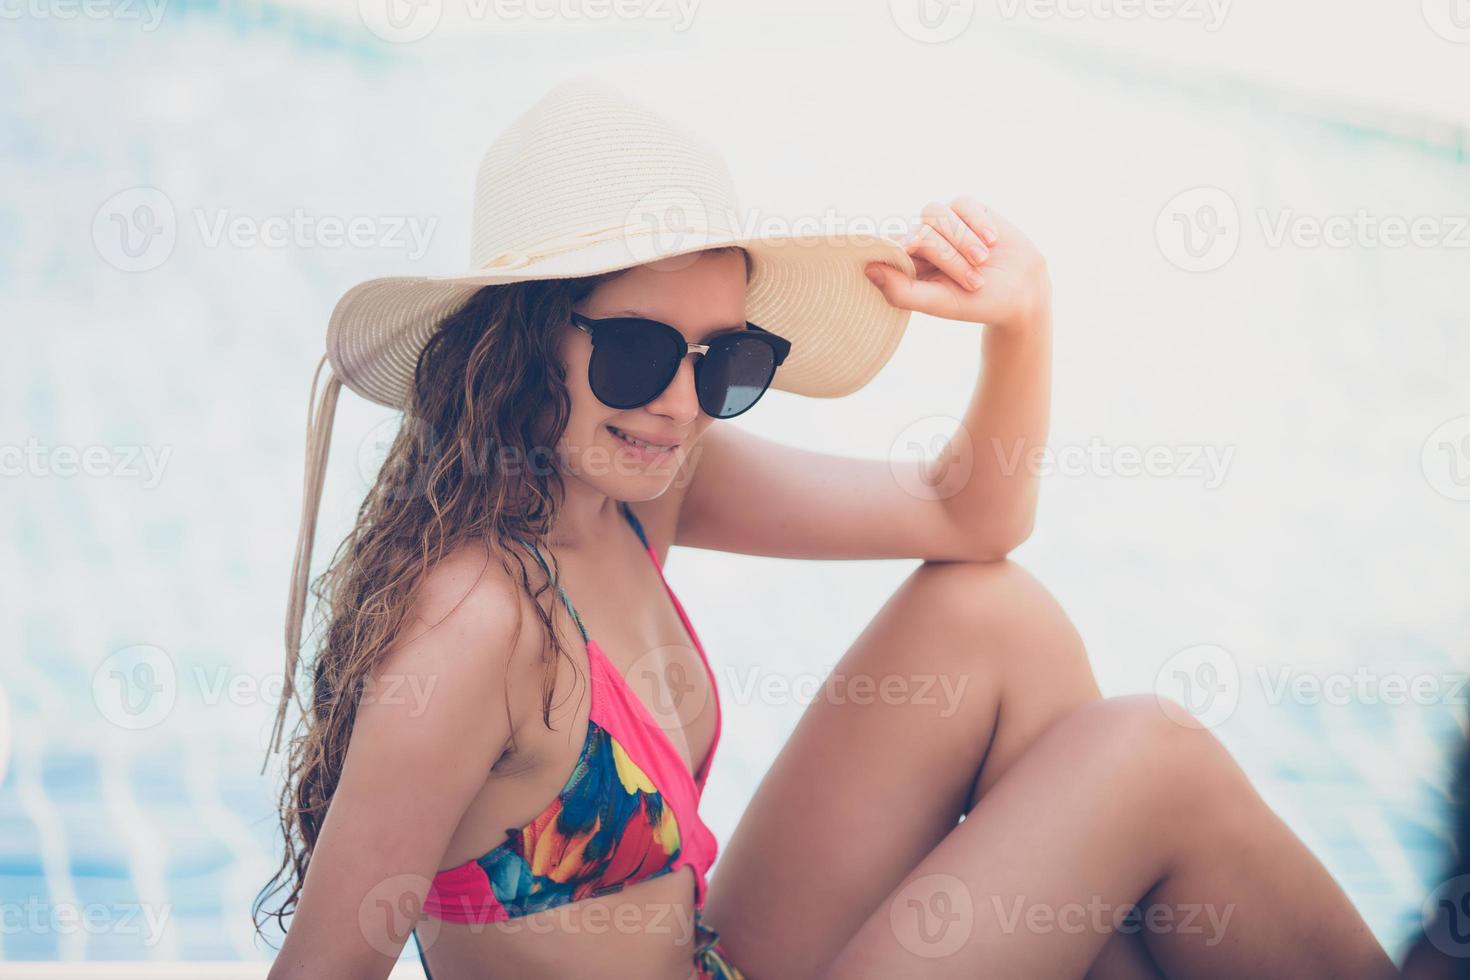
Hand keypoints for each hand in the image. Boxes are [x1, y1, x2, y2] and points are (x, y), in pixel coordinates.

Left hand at [865, 196, 1049, 332]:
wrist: (1021, 292)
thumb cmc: (977, 303)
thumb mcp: (938, 303)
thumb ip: (902, 291)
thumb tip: (868, 270)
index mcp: (909, 263)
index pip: (891, 244)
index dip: (898, 244)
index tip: (909, 249)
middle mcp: (923, 238)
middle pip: (921, 231)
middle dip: (949, 256)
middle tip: (973, 281)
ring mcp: (945, 222)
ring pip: (938, 214)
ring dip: (962, 238)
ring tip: (983, 260)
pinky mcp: (969, 209)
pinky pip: (963, 203)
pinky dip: (977, 221)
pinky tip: (991, 241)